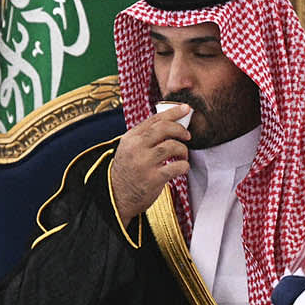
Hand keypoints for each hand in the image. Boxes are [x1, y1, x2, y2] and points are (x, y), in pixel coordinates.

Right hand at [107, 104, 192, 224]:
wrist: (116, 196)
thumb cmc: (128, 170)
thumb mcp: (129, 149)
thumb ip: (145, 137)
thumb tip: (170, 123)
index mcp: (130, 138)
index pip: (154, 119)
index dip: (173, 112)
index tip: (185, 108)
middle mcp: (135, 148)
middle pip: (164, 129)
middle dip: (180, 129)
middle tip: (187, 135)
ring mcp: (144, 163)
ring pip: (172, 146)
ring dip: (183, 150)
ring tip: (183, 155)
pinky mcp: (153, 179)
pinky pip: (176, 167)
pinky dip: (184, 166)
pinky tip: (182, 168)